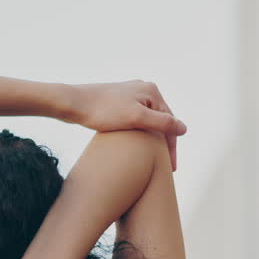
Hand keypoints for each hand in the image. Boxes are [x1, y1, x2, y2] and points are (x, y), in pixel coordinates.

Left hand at [70, 80, 184, 169]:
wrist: (73, 103)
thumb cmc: (103, 111)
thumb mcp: (136, 118)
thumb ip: (162, 123)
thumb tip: (184, 129)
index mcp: (152, 91)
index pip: (169, 122)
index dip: (171, 146)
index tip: (171, 168)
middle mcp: (143, 90)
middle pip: (160, 122)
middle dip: (163, 144)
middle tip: (165, 168)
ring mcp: (130, 96)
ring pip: (148, 122)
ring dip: (152, 141)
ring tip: (154, 160)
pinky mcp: (118, 103)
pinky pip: (136, 121)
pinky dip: (140, 135)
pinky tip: (138, 147)